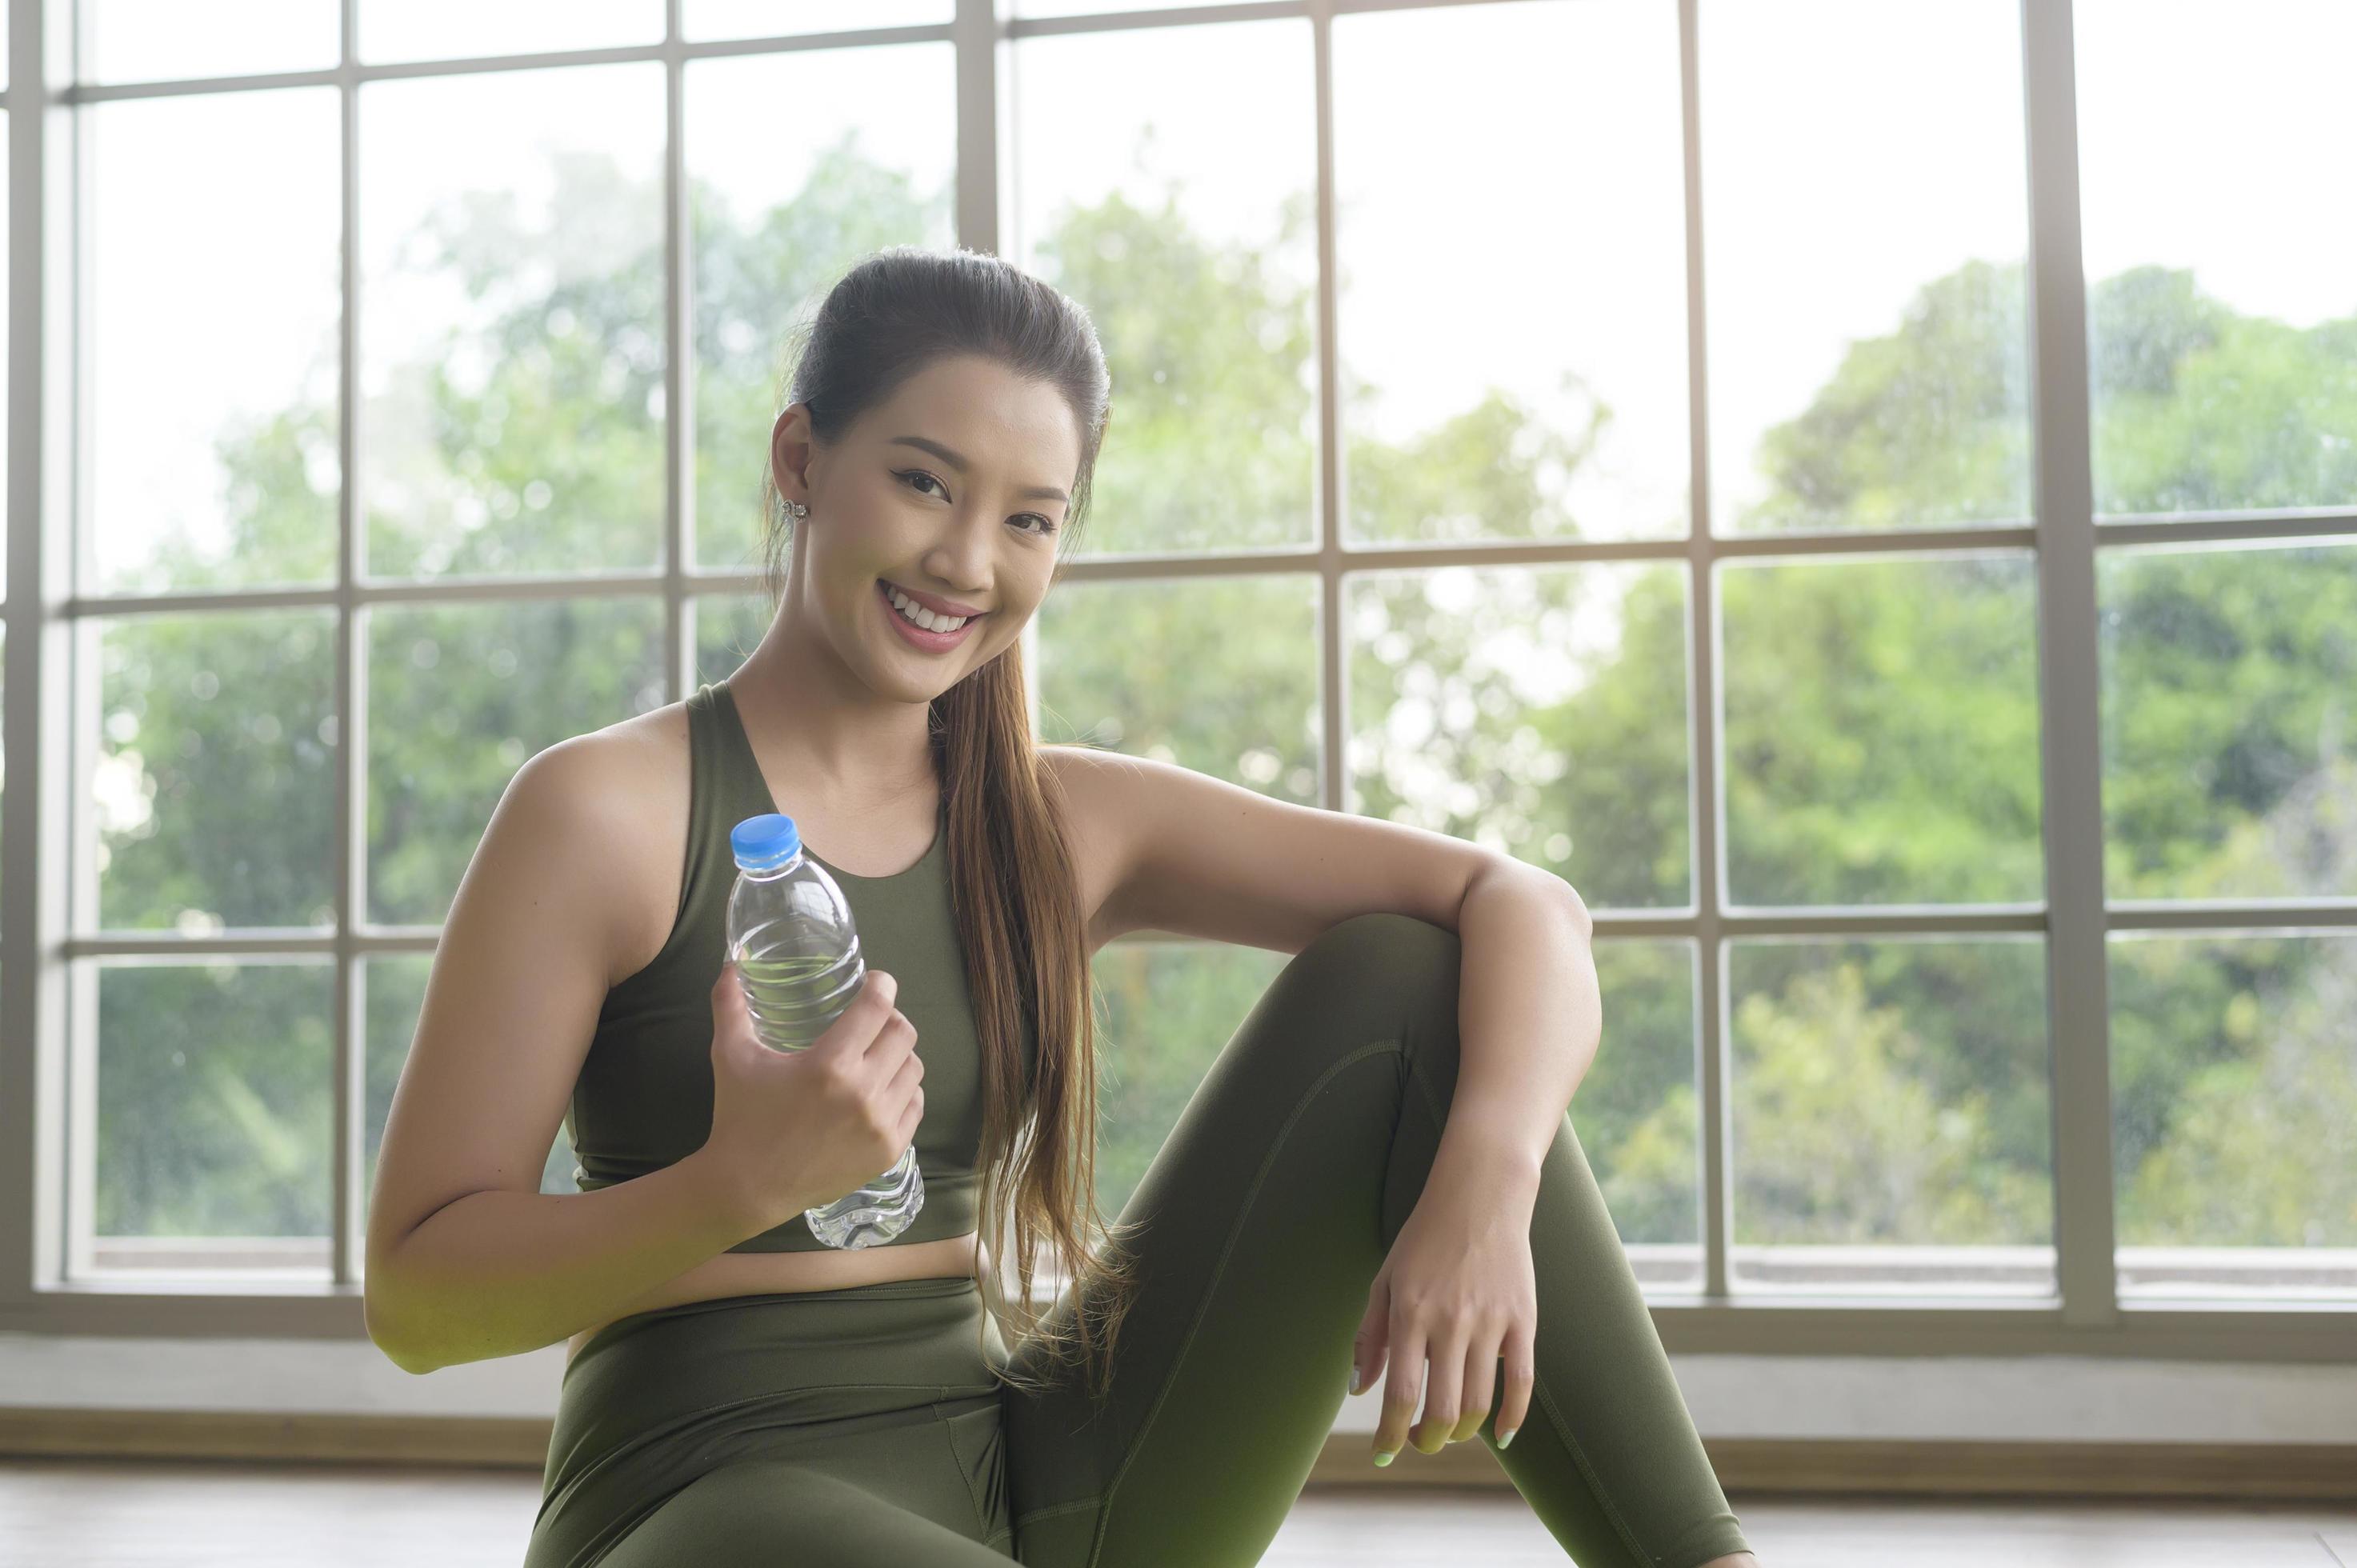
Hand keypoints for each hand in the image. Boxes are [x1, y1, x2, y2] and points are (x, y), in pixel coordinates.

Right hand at [701, 964, 924, 1235]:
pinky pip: (915, 1106)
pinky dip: (904, 1091)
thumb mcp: (730, 1056)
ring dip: (898, 1055)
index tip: (876, 982)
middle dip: (890, 1019)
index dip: (882, 986)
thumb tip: (728, 965)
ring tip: (877, 1055)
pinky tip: (884, 1088)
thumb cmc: (740, 1117)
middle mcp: (863, 1093)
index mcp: (829, 1065)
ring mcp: (880, 1125)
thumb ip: (730, 1006)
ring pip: (913, 1069)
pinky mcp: (888, 1151)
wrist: (747, 1187)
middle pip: (904, 1034)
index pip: (877, 1008)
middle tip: (872, 1020)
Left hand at [1350, 1182, 1537, 1464]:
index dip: (1392, 1433)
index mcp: (1411, 1313)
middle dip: (1427, 1440)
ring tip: (1451, 1433)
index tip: (1385, 1451)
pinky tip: (1500, 1434)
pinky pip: (1521, 1381)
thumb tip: (1359, 1390)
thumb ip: (1370, 1336)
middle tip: (1421, 1442)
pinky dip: (1512, 1417)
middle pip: (1443, 1410)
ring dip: (1463, 1433)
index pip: (1401, 1394)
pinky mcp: (1523, 1320)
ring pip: (1480, 1403)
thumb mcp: (1385, 1280)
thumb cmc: (1424, 1239)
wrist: (1480, 1196)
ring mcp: (1491, 1322)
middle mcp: (1451, 1321)